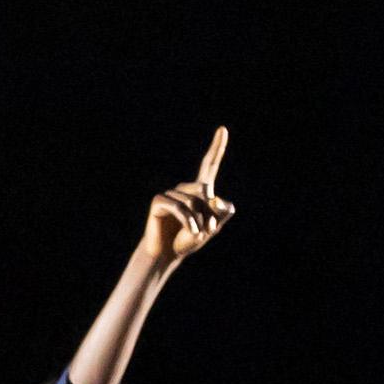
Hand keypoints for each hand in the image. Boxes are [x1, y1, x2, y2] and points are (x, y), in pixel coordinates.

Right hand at [141, 128, 234, 267]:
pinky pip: (179, 207)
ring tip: (197, 233)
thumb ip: (224, 211)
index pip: (209, 165)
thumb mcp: (214, 226)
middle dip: (211, 212)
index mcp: (199, 191)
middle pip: (206, 191)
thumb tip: (213, 198)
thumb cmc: (189, 239)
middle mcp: (184, 188)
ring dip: (200, 220)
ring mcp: (170, 194)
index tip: (223, 129)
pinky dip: (188, 220)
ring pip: (194, 201)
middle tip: (209, 230)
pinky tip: (191, 231)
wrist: (167, 254)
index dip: (217, 147)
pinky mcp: (159, 202)